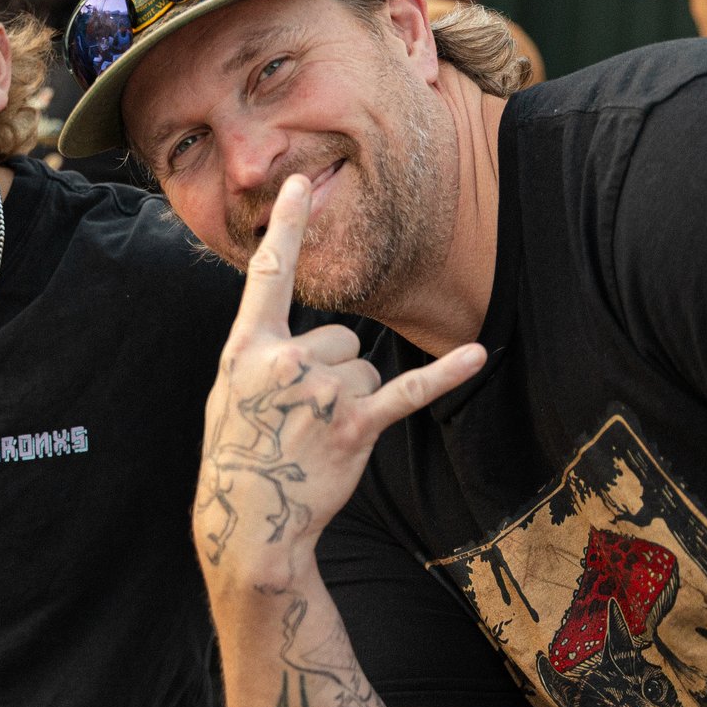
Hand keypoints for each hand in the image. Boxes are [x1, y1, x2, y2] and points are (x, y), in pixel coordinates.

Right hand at [194, 176, 485, 587]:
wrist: (249, 521)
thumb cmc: (239, 453)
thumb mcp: (228, 392)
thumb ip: (261, 354)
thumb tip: (305, 340)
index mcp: (246, 348)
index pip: (268, 275)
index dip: (284, 227)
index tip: (298, 186)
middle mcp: (284, 362)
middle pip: (339, 335)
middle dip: (332, 371)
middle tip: (304, 415)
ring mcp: (322, 394)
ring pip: (364, 368)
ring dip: (354, 398)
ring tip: (322, 433)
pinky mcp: (356, 425)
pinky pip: (408, 390)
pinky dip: (446, 374)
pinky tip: (477, 354)